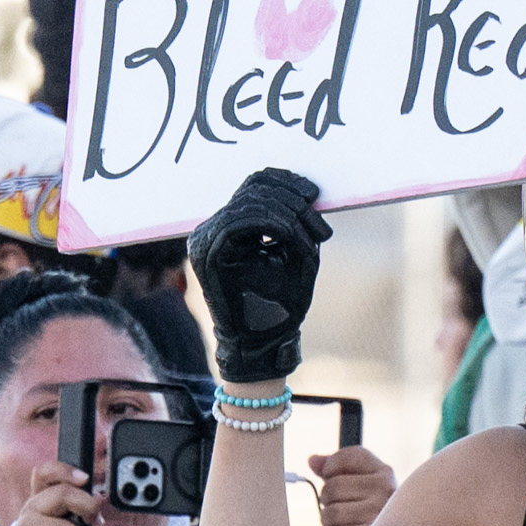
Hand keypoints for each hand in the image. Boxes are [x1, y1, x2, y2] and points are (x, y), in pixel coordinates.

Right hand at [2, 459, 99, 525]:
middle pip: (63, 494)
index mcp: (39, 497)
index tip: (84, 478)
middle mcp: (30, 509)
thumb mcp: (69, 522)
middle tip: (93, 520)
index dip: (65, 471)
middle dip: (87, 506)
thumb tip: (98, 498)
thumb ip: (81, 507)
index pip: (44, 472)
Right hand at [187, 167, 329, 384]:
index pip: (253, 186)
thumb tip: (303, 188)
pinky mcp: (206, 253)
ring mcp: (206, 239)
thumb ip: (295, 222)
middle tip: (320, 226)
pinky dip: (276, 226)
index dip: (285, 181)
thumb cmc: (281, 305)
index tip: (314, 193)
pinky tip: (297, 242)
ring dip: (289, 216)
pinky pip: (241, 221)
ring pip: (249, 202)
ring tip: (313, 238)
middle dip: (293, 201)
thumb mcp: (296, 254)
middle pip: (252, 189)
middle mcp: (213, 229)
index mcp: (231, 226)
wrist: (264, 344)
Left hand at [307, 441, 391, 525]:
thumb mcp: (363, 482)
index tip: (332, 476)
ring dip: (327, 519)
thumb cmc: (375, 508)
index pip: (344, 458)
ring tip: (341, 520)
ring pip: (330, 512)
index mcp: (384, 472)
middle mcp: (385, 490)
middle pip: (332, 487)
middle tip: (339, 504)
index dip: (330, 467)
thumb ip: (336, 467)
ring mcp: (378, 514)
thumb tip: (312, 461)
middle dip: (327, 498)